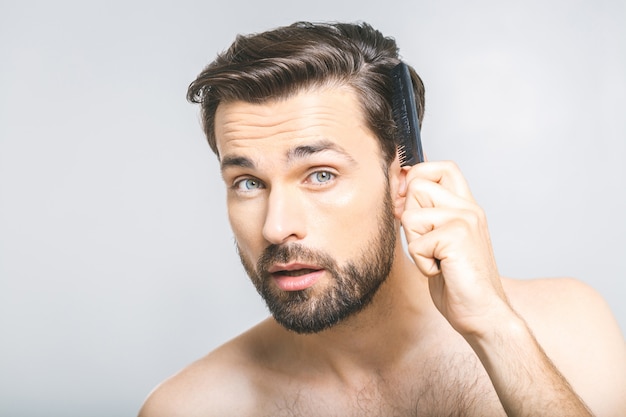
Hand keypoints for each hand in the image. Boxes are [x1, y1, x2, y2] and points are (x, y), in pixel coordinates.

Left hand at [400, 161, 510, 336]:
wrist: (483, 314)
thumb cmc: (459, 282)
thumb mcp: (439, 241)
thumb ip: (426, 214)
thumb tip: (398, 188)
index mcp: (466, 206)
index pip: (440, 166)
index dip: (416, 177)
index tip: (409, 203)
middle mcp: (468, 208)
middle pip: (416, 186)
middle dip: (410, 219)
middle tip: (431, 245)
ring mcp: (465, 219)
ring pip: (410, 215)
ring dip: (416, 244)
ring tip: (438, 260)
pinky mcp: (456, 236)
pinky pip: (415, 243)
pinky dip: (422, 263)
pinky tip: (442, 271)